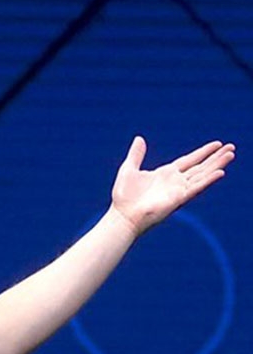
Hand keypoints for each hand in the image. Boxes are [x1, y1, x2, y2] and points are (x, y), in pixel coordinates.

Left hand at [110, 136, 234, 235]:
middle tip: (232, 147)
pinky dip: (207, 180)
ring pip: (202, 175)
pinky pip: (196, 188)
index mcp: (166, 174)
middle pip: (201, 167)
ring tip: (231, 155)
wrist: (123, 215)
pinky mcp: (178, 199)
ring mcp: (178, 190)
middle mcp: (175, 181)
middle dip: (216, 157)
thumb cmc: (124, 196)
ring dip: (217, 165)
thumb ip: (136, 154)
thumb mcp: (129, 169)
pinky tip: (219, 173)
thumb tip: (139, 138)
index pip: (189, 160)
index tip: (217, 144)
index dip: (203, 152)